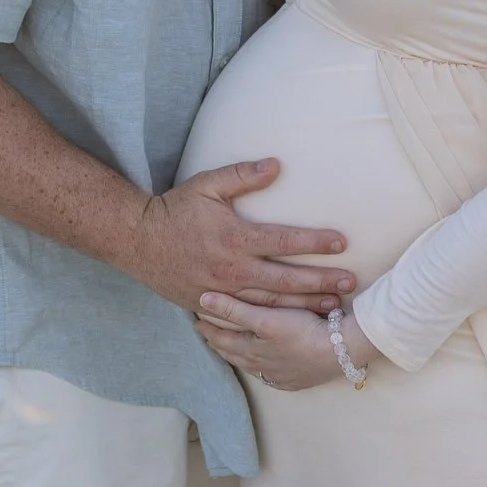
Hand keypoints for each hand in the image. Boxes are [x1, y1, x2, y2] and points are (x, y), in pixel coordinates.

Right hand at [124, 159, 354, 313]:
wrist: (137, 241)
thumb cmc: (175, 209)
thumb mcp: (207, 184)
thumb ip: (242, 176)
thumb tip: (276, 165)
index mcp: (235, 237)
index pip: (284, 240)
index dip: (315, 242)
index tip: (341, 243)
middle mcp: (232, 269)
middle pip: (286, 279)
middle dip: (320, 282)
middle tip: (349, 284)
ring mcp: (223, 292)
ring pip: (272, 304)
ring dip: (304, 305)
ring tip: (333, 308)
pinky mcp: (213, 306)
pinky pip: (250, 317)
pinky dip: (275, 319)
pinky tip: (294, 321)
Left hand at [194, 293, 342, 390]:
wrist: (342, 350)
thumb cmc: (303, 332)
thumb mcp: (266, 318)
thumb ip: (234, 310)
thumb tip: (202, 299)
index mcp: (251, 351)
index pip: (221, 339)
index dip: (208, 327)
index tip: (196, 319)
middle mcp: (262, 367)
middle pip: (233, 354)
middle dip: (219, 342)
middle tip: (207, 333)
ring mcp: (280, 376)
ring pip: (251, 365)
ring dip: (239, 355)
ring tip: (230, 348)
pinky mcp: (297, 381)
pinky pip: (271, 374)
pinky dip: (261, 366)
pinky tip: (264, 365)